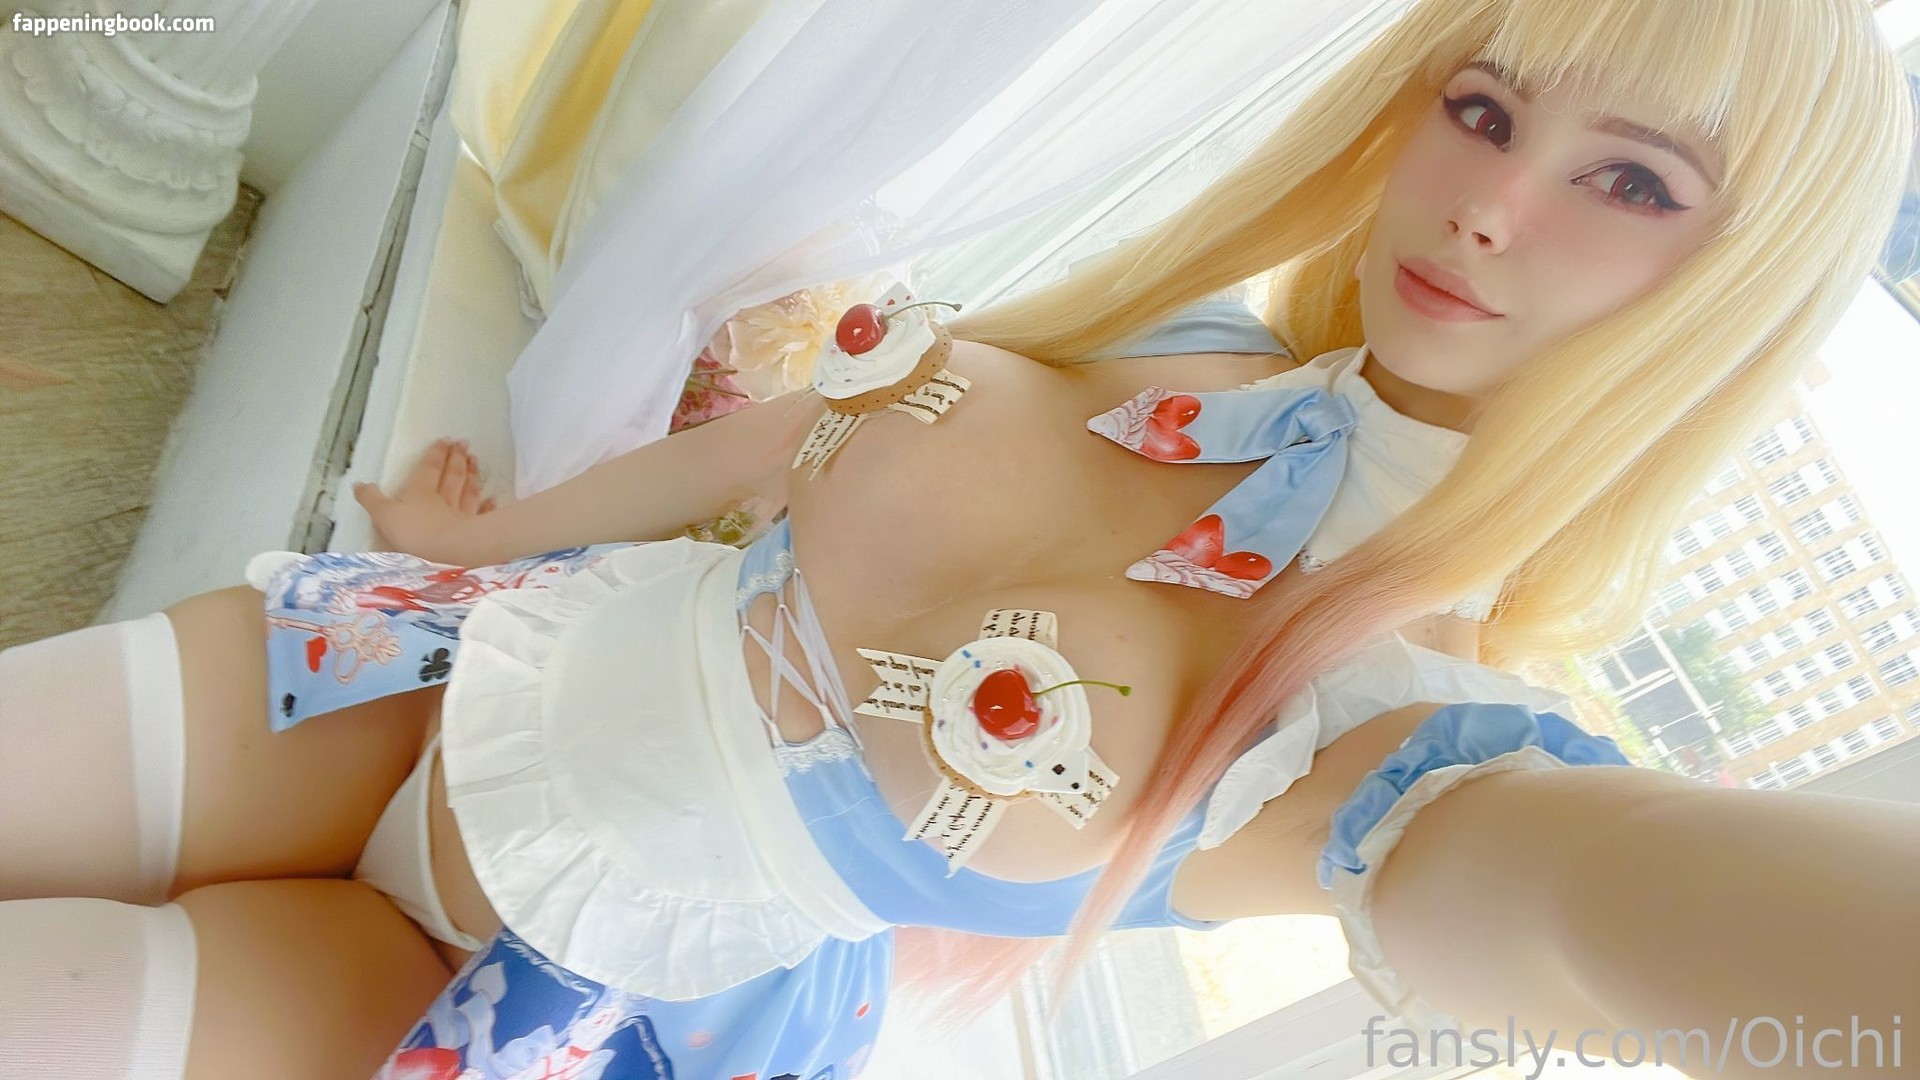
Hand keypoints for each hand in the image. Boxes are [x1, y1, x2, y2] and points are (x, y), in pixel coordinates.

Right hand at [352, 438, 496, 563]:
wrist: (446, 553)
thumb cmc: (412, 534)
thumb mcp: (383, 516)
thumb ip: (372, 499)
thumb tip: (359, 484)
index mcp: (420, 492)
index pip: (429, 469)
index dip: (436, 454)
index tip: (446, 440)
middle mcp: (443, 500)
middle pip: (452, 475)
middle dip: (456, 458)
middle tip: (464, 442)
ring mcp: (462, 515)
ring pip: (468, 490)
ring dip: (472, 475)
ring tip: (476, 460)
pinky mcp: (475, 531)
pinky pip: (482, 514)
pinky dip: (487, 506)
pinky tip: (492, 498)